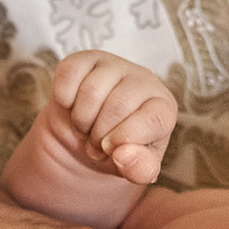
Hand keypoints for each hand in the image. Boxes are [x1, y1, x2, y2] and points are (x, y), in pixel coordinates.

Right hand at [52, 50, 176, 184]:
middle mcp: (144, 80)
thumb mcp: (134, 168)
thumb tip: (125, 155)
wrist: (85, 139)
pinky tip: (72, 107)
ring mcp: (114, 65)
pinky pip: (69, 74)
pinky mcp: (84, 59)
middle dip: (99, 135)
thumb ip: (140, 169)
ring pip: (92, 90)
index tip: (112, 151)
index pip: (154, 119)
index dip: (126, 139)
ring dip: (81, 119)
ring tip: (85, 128)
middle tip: (96, 144)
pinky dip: (64, 99)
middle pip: (118, 105)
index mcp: (163, 107)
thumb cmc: (117, 151)